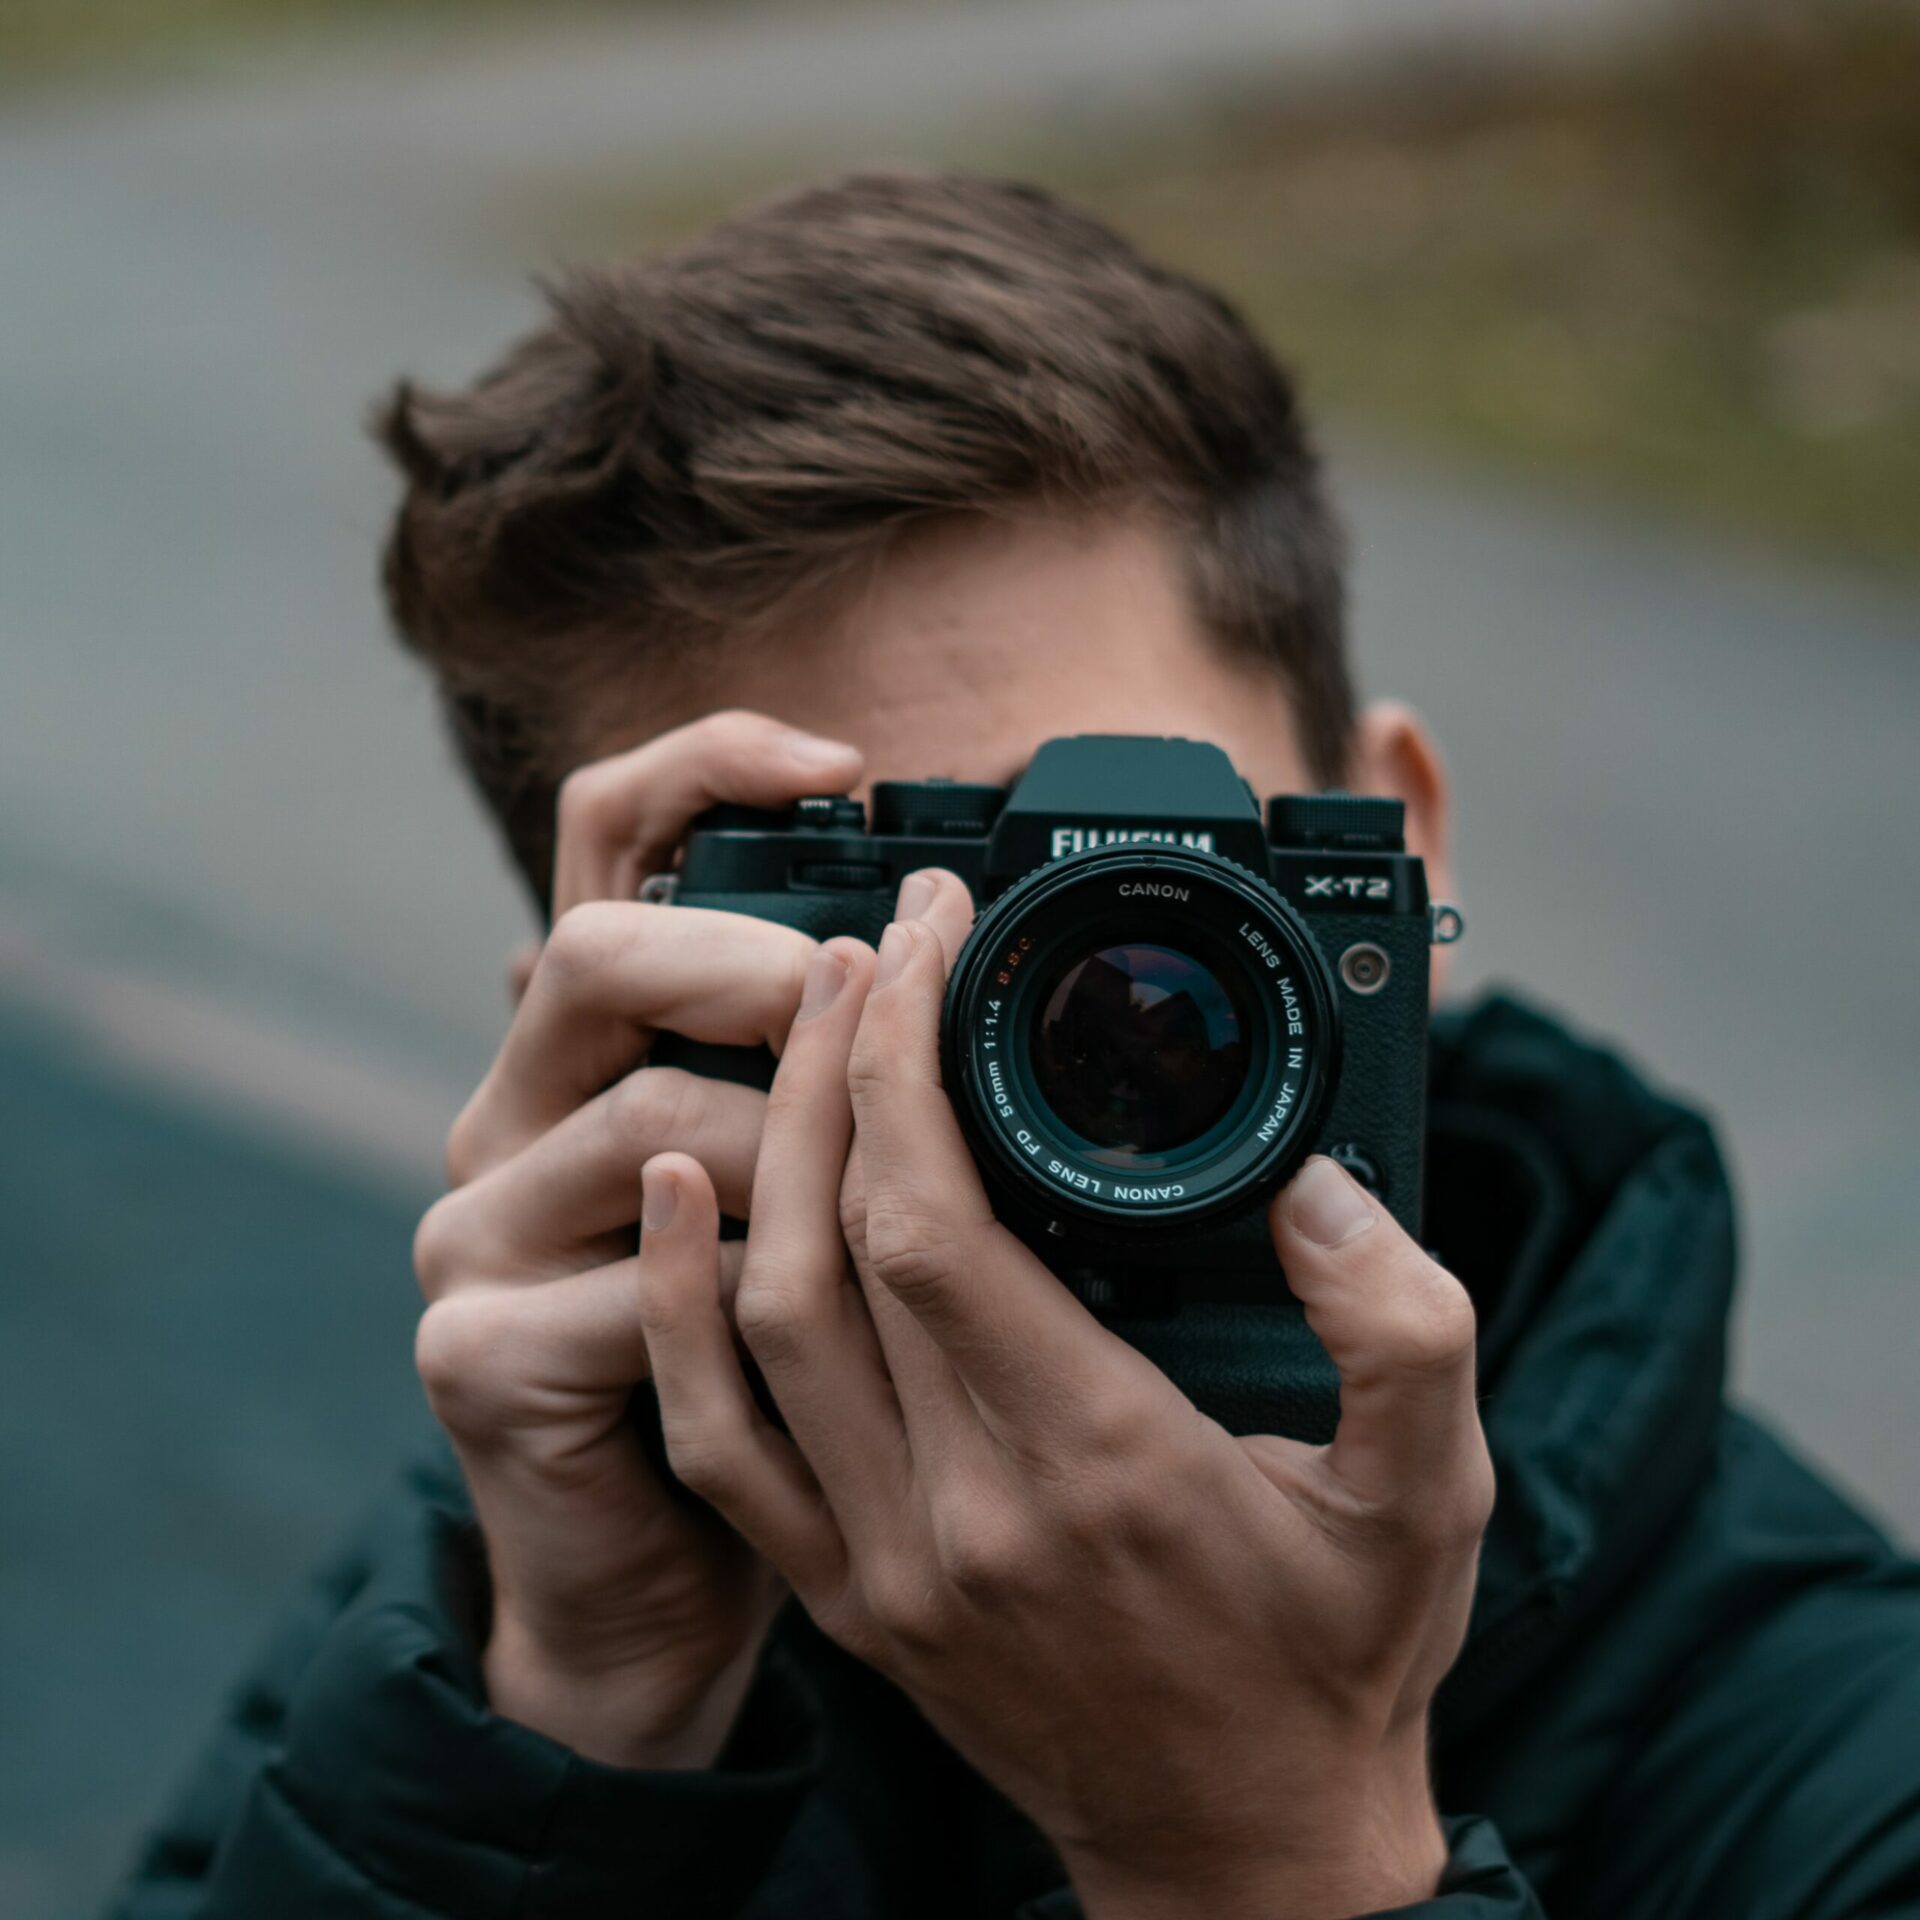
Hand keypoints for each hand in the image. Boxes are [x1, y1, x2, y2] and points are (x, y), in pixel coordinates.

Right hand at [412, 710, 861, 1767]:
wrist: (657, 1580)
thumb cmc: (763, 1361)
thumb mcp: (792, 1187)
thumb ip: (823, 1074)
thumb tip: (953, 960)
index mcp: (587, 1047)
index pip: (604, 841)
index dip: (706, 769)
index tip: (840, 763)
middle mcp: (509, 1112)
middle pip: (602, 952)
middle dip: (755, 966)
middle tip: (866, 1008)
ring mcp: (475, 1232)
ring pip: (647, 1121)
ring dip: (795, 1153)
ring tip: (882, 1210)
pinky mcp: (477, 1353)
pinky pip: (640, 1289)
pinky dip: (748, 1292)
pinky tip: (803, 1309)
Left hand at [640, 871, 1490, 1915]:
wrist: (1241, 1855)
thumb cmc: (1338, 1663)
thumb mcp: (1434, 1498)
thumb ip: (1405, 1331)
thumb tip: (1317, 1189)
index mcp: (1097, 1460)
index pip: (933, 1222)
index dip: (906, 1061)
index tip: (933, 946)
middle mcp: (963, 1509)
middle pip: (833, 1242)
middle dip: (839, 1065)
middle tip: (872, 947)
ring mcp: (885, 1558)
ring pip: (762, 1317)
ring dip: (767, 1152)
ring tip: (806, 1026)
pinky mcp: (849, 1592)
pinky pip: (716, 1440)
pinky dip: (677, 1310)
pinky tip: (675, 1197)